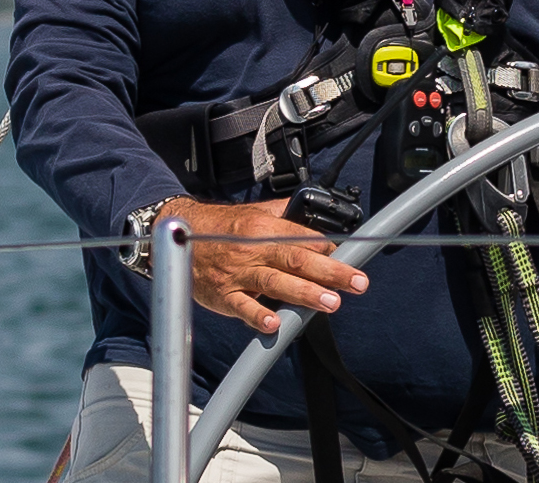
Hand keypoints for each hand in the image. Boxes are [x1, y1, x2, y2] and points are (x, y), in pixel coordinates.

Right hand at [154, 196, 367, 332]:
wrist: (180, 235)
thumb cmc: (224, 226)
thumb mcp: (257, 213)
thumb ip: (287, 215)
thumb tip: (319, 219)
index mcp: (266, 228)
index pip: (305, 238)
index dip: (330, 249)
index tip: (352, 257)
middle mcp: (254, 249)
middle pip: (298, 259)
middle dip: (331, 272)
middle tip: (357, 282)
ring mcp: (238, 274)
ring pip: (276, 283)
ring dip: (305, 294)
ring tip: (332, 302)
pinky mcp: (223, 295)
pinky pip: (242, 307)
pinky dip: (258, 316)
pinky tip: (275, 325)